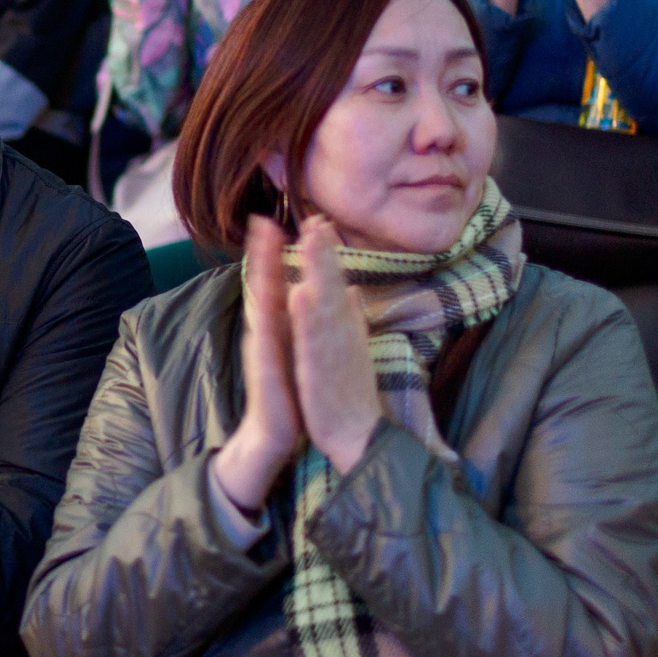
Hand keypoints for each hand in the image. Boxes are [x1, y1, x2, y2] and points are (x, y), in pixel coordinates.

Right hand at [212, 216, 300, 513]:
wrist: (273, 437)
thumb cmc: (285, 393)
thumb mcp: (293, 351)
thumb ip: (296, 323)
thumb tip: (304, 293)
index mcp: (274, 329)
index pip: (271, 283)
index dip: (272, 253)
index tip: (275, 220)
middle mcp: (262, 336)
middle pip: (261, 288)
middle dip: (262, 254)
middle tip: (263, 221)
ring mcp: (261, 353)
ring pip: (261, 307)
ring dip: (261, 277)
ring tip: (264, 247)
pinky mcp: (266, 373)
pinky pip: (268, 341)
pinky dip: (272, 318)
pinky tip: (280, 298)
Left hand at [286, 217, 382, 473]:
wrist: (358, 437)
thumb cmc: (351, 393)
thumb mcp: (353, 349)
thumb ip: (353, 317)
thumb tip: (353, 289)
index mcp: (347, 329)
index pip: (337, 284)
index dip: (328, 253)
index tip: (319, 221)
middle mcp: (343, 335)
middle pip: (333, 286)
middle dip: (324, 253)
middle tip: (316, 218)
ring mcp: (334, 353)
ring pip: (326, 305)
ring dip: (319, 273)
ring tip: (310, 242)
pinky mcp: (321, 373)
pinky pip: (312, 341)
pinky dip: (308, 317)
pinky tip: (299, 294)